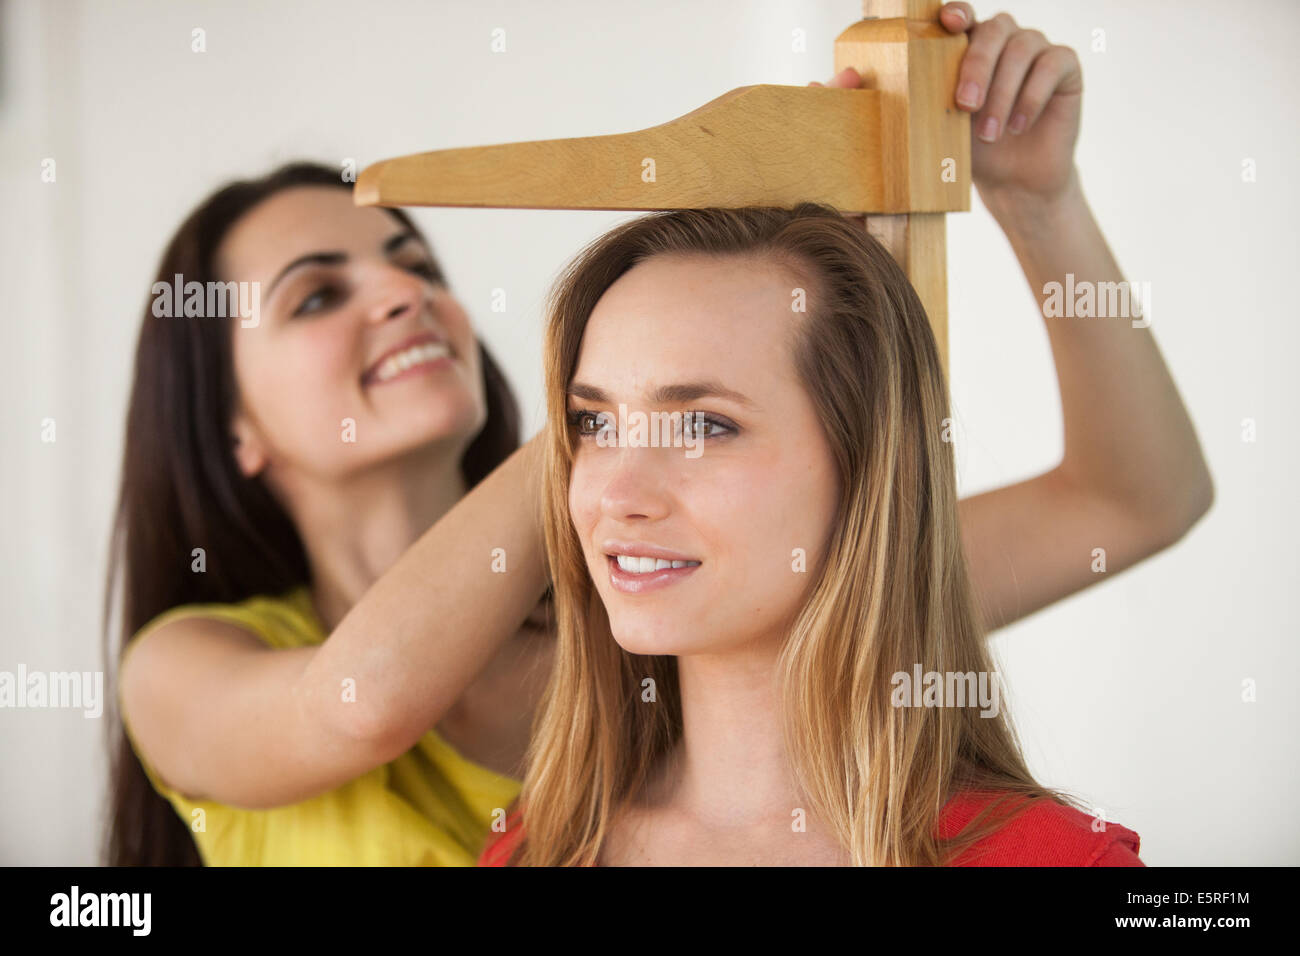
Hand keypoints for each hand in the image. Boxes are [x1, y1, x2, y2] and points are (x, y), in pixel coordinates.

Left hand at [813, 3, 1082, 206]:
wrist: (1013, 186)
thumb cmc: (961, 157)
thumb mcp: (916, 133)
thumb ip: (872, 106)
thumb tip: (812, 84)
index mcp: (963, 48)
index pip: (959, 15)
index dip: (954, 12)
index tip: (946, 23)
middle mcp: (1001, 40)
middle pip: (993, 29)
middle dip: (975, 66)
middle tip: (961, 108)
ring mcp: (1036, 50)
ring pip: (1023, 46)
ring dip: (1001, 91)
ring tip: (987, 134)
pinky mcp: (1065, 69)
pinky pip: (1054, 63)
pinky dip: (1032, 94)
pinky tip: (1016, 124)